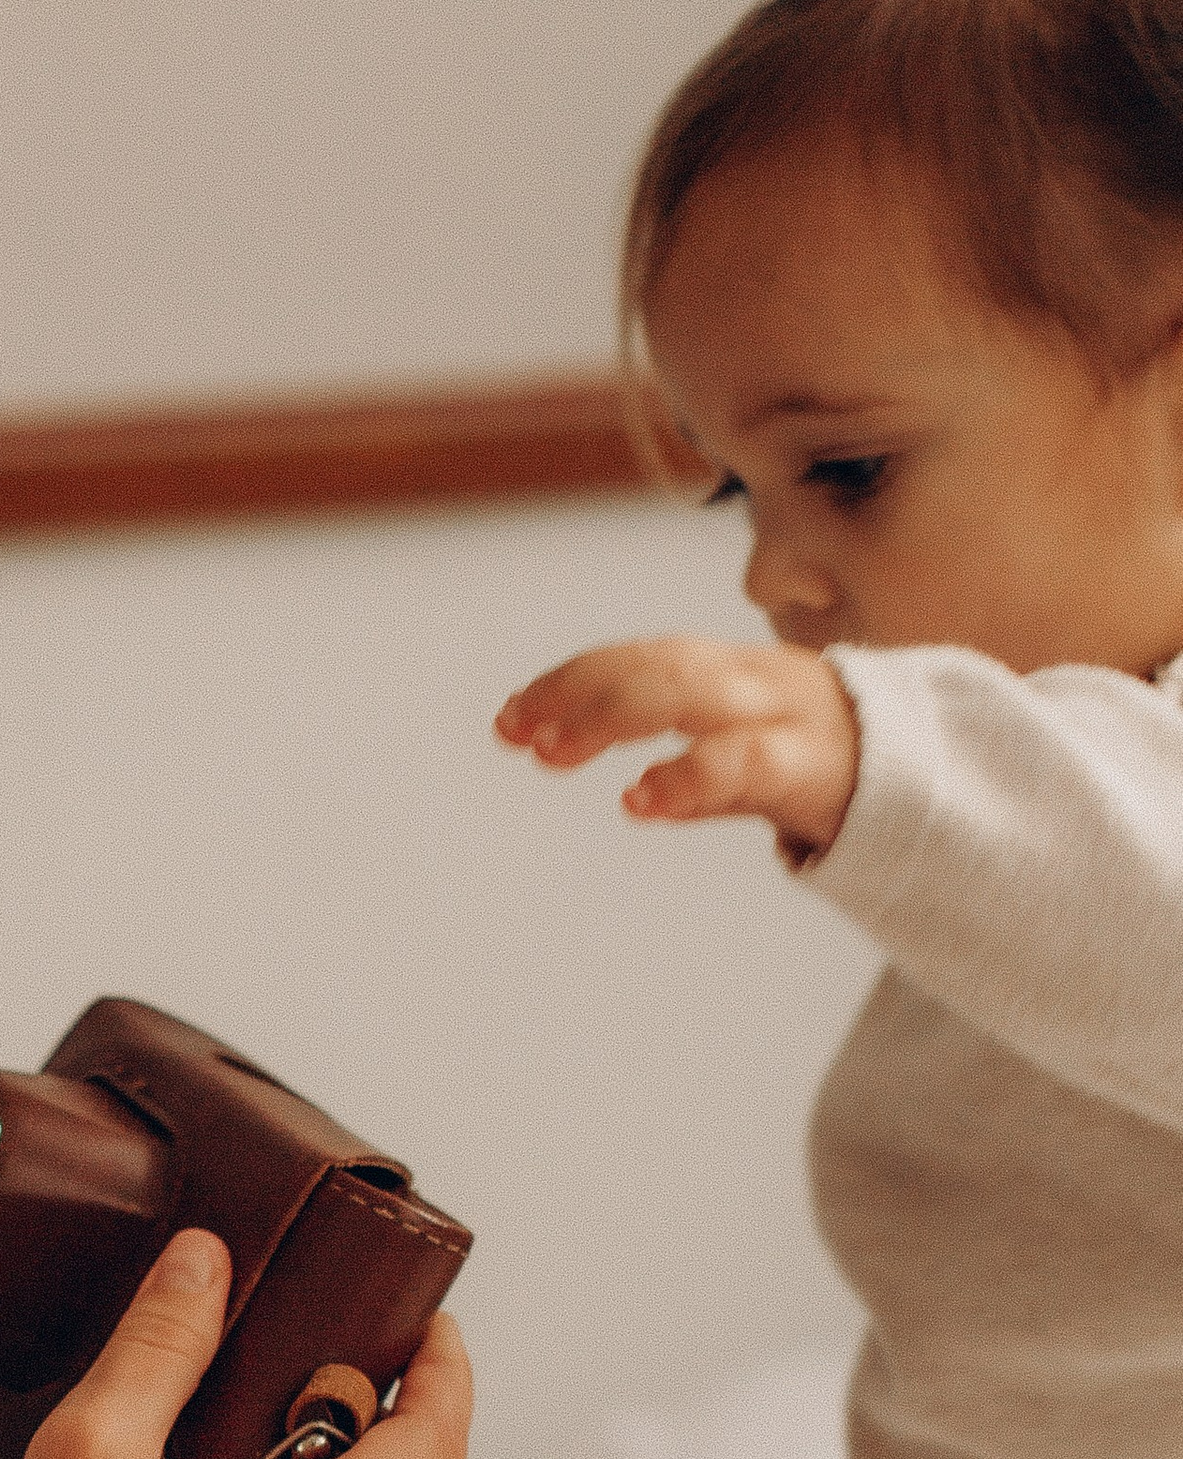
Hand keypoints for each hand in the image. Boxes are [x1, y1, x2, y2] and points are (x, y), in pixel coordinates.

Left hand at [496, 635, 859, 863]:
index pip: (642, 660)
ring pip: (692, 693)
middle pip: (657, 664)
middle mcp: (758, 680)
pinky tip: (639, 798)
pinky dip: (688, 774)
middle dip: (580, 692)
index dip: (572, 683)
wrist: (950, 787)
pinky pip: (746, 759)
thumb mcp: (762, 772)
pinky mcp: (816, 764)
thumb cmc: (845, 775)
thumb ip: (704, 782)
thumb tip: (643, 797)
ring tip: (553, 753)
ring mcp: (789, 715)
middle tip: (515, 731)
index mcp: (738, 675)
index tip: (508, 720)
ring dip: (614, 716)